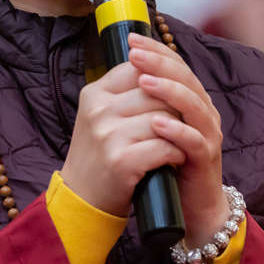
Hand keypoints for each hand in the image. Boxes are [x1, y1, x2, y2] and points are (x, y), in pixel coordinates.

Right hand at [61, 59, 187, 216]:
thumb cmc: (100, 155)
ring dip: (179, 130)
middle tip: (180, 121)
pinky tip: (175, 159)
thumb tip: (161, 64)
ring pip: (164, 117)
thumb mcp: (101, 117)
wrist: (82, 200)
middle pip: (155, 91)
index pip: (136, 68)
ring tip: (178, 140)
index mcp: (94, 93)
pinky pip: (165, 146)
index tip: (171, 93)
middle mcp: (98, 110)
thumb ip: (124, 92)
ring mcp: (108, 135)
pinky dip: (176, 153)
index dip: (161, 77)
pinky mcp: (121, 161)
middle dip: (174, 106)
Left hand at [126, 33, 228, 244]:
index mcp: (190, 99)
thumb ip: (145, 102)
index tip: (131, 40)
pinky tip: (157, 123)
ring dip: (169, 91)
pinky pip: (195, 141)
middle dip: (160, 63)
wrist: (188, 206)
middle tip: (135, 54)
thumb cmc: (165, 162)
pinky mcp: (207, 159)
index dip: (156, 50)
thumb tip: (121, 72)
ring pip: (194, 104)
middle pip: (186, 78)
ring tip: (144, 82)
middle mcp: (203, 112)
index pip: (176, 65)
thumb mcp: (152, 127)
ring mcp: (207, 134)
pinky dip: (177, 130)